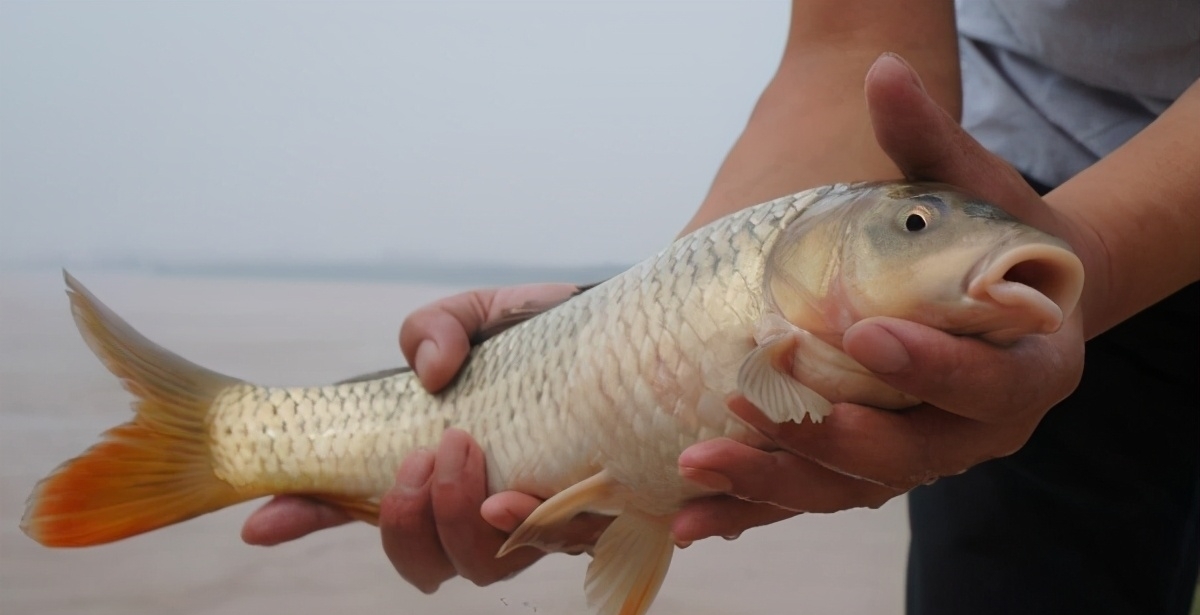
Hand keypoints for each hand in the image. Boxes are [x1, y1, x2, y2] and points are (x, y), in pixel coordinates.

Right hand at [242, 284, 608, 591]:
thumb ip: (434, 329)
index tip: (264, 522)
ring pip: (480, 564)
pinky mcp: (590, 515)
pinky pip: (555, 544)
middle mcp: (473, 504)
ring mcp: (529, 519)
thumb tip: (429, 371)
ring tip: (468, 451)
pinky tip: (521, 493)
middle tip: (423, 455)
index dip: (307, 519)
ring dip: (459, 518)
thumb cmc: (541, 332)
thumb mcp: (474, 314)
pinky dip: (529, 523)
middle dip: (405, 521)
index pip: (356, 507)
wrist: (631, 333)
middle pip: (423, 561)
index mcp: (428, 464)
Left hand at [671, 53, 1091, 541]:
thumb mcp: (974, 190)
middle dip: (827, 436)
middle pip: (907, 457)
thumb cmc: (993, 239)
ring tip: (698, 465)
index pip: (985, 382)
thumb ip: (929, 142)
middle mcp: (978, 432)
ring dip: (773, 482)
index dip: (931, 368)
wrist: (1003, 301)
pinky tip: (692, 518)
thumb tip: (883, 71)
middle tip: (754, 403)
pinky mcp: (870, 470)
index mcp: (1027, 368)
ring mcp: (921, 459)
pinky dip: (754, 510)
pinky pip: (813, 498)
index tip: (865, 336)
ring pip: (849, 489)